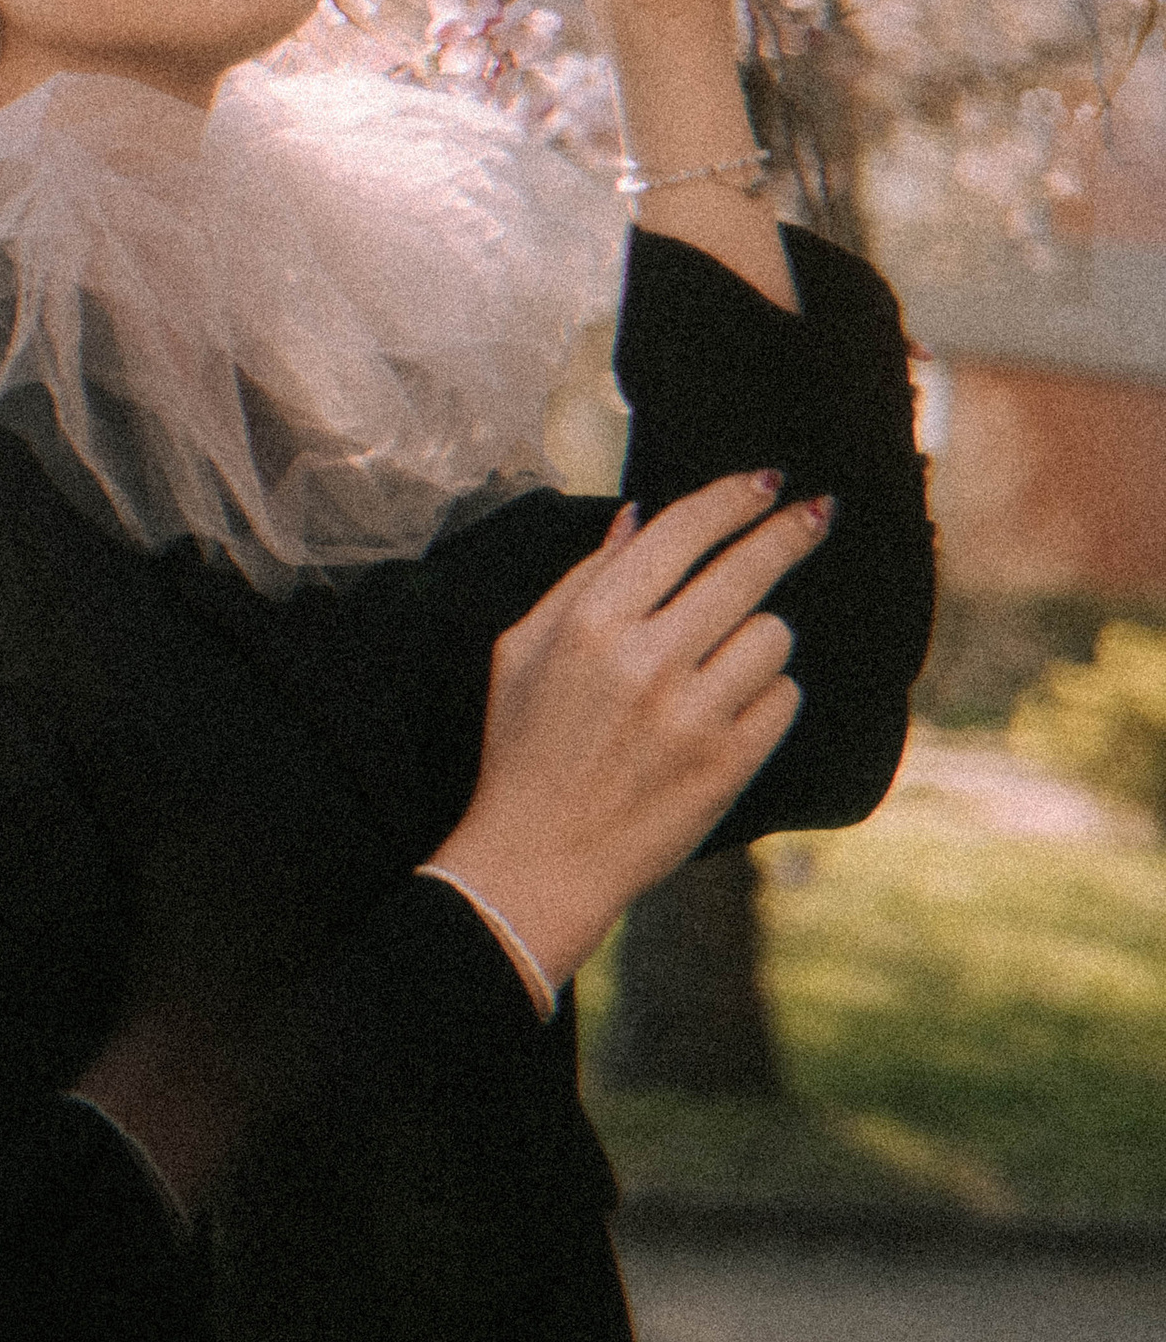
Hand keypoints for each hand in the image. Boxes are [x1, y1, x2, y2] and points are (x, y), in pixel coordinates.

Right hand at [430, 469, 828, 993]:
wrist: (539, 862)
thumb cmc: (523, 750)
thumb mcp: (522, 650)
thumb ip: (581, 578)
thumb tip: (637, 518)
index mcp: (592, 623)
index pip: (680, 533)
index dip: (731, 498)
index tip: (766, 479)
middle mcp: (646, 661)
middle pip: (744, 570)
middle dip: (788, 530)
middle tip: (817, 511)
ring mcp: (692, 716)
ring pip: (772, 636)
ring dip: (757, 637)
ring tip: (723, 663)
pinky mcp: (727, 766)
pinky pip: (783, 699)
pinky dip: (766, 696)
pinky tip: (730, 709)